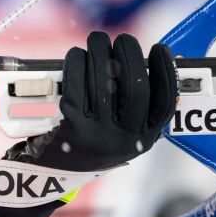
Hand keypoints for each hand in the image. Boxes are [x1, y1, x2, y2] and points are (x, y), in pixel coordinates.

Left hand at [0, 32, 176, 216]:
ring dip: (100, 53)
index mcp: (144, 140)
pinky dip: (76, 65)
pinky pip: (76, 88)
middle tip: (122, 38)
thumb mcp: (118, 133)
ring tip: (97, 39)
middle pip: (136, 89)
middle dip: (131, 56)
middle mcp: (125, 141)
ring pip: (104, 84)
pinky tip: (76, 54)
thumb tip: (148, 61)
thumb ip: (133, 107)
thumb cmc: (87, 145)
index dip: (165, 72)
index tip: (158, 48)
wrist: (49, 178)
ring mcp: (98, 137)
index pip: (165, 102)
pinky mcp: (71, 130)